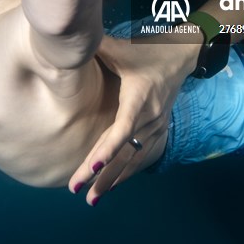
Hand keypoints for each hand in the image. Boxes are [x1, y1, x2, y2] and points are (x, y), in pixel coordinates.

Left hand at [68, 35, 196, 204]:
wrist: (179, 55)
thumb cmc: (144, 50)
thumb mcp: (120, 47)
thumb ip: (93, 48)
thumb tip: (63, 45)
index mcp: (139, 97)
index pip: (122, 129)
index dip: (106, 150)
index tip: (91, 168)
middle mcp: (150, 116)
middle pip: (123, 151)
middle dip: (100, 173)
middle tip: (76, 189)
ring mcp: (156, 126)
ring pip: (133, 159)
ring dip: (112, 179)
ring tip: (91, 199)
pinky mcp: (158, 130)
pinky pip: (141, 156)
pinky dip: (125, 172)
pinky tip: (110, 186)